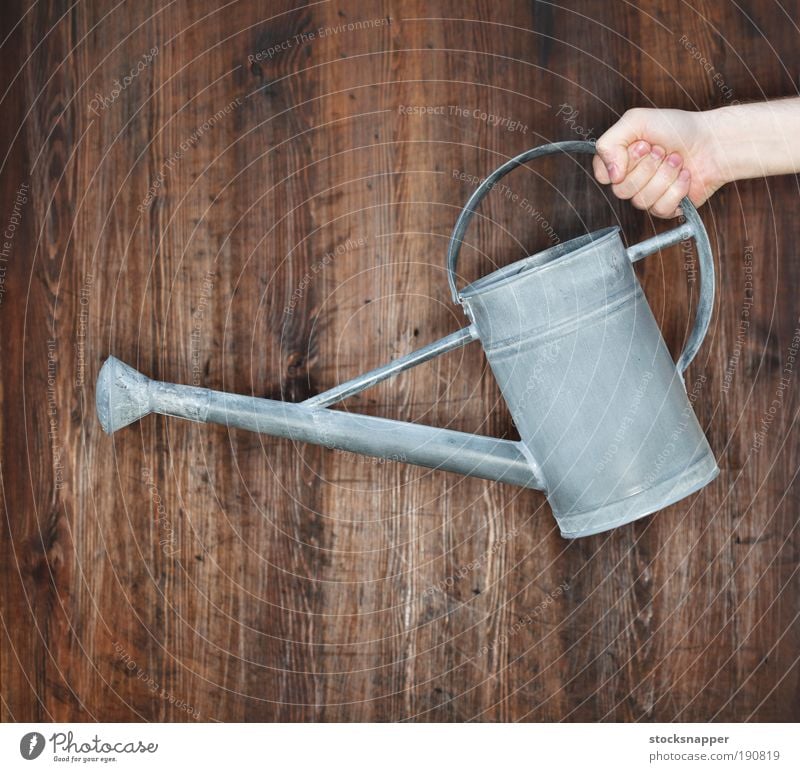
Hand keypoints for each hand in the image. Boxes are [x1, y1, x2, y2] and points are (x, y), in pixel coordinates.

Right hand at [593, 108, 726, 217]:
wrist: (714, 141)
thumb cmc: (678, 128)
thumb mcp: (636, 120)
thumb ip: (609, 142)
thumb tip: (610, 176)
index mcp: (620, 161)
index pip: (603, 175)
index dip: (621, 163)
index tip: (642, 145)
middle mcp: (630, 180)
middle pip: (622, 190)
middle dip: (648, 167)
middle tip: (663, 150)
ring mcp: (647, 195)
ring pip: (641, 201)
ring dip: (665, 176)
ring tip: (677, 160)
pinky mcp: (665, 208)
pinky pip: (659, 209)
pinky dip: (677, 189)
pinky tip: (685, 176)